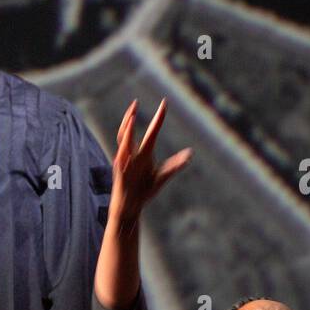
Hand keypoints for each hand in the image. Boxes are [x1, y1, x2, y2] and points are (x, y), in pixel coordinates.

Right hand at [108, 98, 191, 230]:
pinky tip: (126, 145)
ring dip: (126, 130)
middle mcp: (133, 154)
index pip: (151, 130)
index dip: (158, 117)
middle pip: (129, 130)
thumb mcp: (162, 176)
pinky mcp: (120, 173)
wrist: (130, 207)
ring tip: (130, 118)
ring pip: (122, 142)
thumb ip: (174, 165)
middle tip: (135, 103)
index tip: (164, 103)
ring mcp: (125, 162)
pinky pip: (120, 160)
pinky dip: (123, 152)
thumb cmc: (143, 191)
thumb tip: (189, 154)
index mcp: (144, 152)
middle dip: (130, 116)